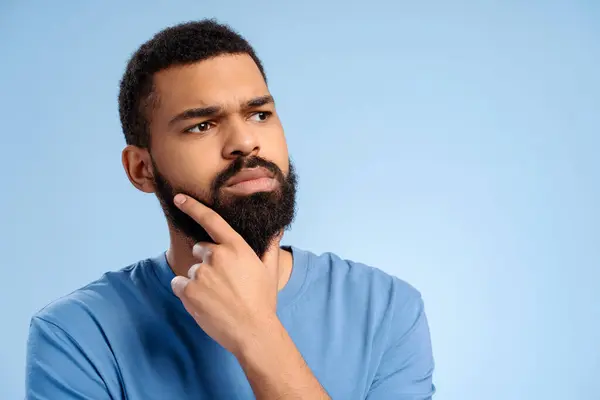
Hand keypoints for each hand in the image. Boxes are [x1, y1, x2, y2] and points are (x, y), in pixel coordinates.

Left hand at [170, 194, 279, 354]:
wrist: (252, 331)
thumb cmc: (263, 301)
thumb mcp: (270, 271)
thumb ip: (270, 246)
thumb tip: (277, 229)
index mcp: (236, 247)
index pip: (211, 220)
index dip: (193, 207)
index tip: (179, 198)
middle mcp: (216, 256)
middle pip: (200, 249)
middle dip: (207, 261)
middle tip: (222, 282)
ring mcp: (201, 273)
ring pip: (191, 270)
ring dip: (198, 280)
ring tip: (216, 297)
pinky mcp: (189, 290)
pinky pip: (179, 285)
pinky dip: (186, 293)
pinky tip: (203, 303)